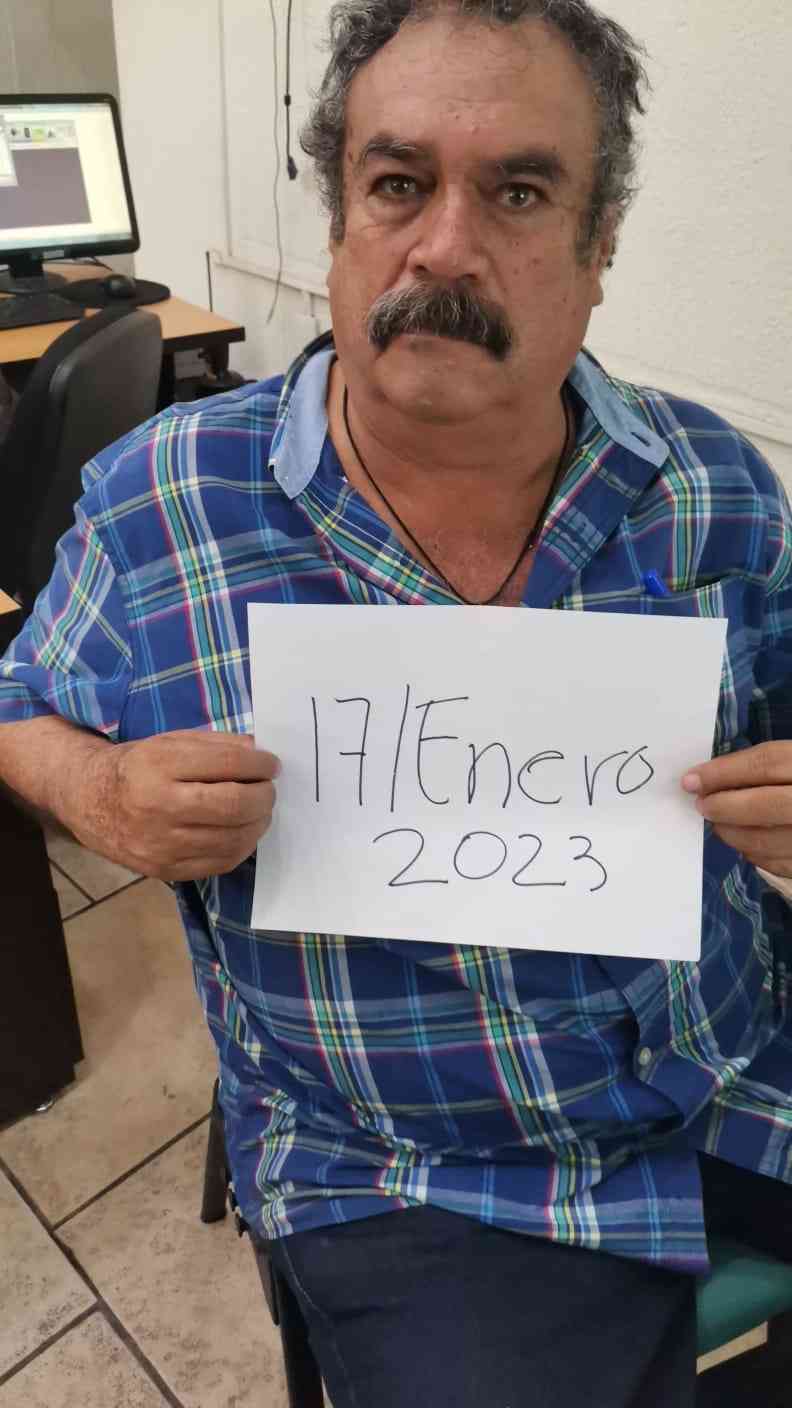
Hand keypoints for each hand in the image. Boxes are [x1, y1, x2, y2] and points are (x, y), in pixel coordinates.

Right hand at [67, 730, 279, 880]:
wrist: (90, 801)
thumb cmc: (138, 766)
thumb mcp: (170, 742)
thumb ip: (217, 745)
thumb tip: (259, 754)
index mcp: (159, 765)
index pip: (228, 764)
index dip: (260, 765)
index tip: (272, 765)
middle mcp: (159, 806)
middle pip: (234, 805)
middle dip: (264, 796)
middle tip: (268, 789)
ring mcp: (161, 843)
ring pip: (233, 838)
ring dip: (258, 822)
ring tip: (259, 810)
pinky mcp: (166, 869)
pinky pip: (221, 862)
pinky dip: (242, 846)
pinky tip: (243, 831)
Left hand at [682, 741, 791, 878]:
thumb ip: (767, 766)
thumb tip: (710, 777)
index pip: (768, 763)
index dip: (725, 771)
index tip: (692, 779)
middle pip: (766, 805)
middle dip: (725, 806)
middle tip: (702, 805)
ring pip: (769, 841)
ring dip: (733, 833)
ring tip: (719, 823)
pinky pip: (779, 864)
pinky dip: (755, 853)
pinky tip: (745, 842)